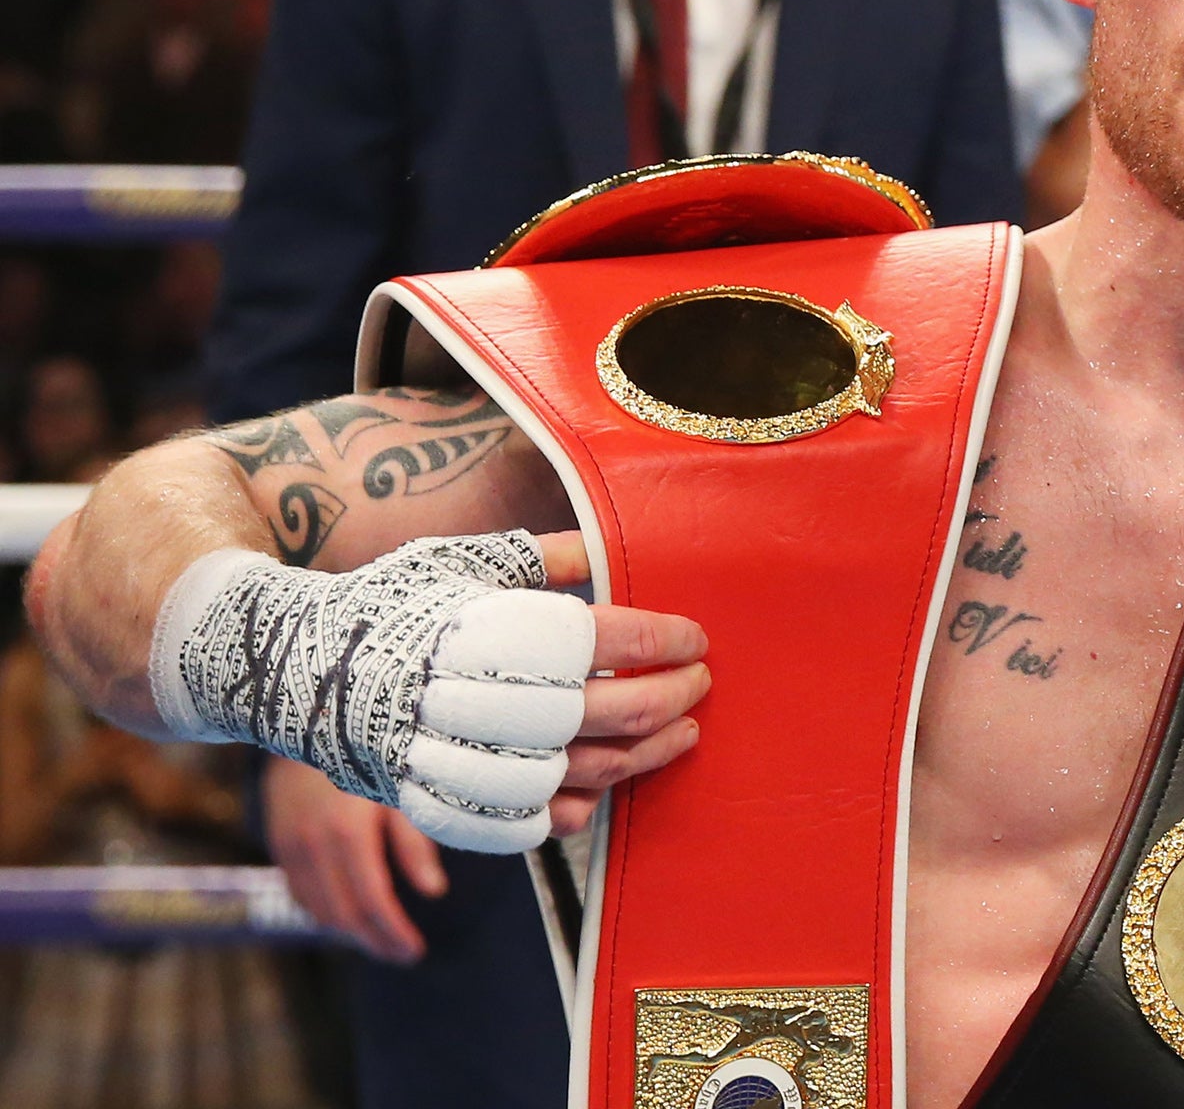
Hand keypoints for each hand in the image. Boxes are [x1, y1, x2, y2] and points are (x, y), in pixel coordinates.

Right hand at [153, 528, 708, 854]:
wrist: (289, 666)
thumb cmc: (392, 600)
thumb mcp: (463, 560)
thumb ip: (546, 559)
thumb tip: (616, 553)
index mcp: (477, 627)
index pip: (595, 638)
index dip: (657, 639)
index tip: (694, 637)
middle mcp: (465, 696)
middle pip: (598, 710)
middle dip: (667, 698)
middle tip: (701, 683)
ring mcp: (447, 758)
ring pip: (575, 774)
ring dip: (641, 759)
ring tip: (681, 734)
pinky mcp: (433, 802)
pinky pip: (524, 823)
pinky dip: (576, 808)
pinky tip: (608, 783)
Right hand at [264, 756, 446, 964]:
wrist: (309, 717)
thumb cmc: (367, 751)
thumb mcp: (399, 789)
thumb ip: (414, 841)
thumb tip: (434, 891)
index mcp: (348, 833)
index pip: (371, 901)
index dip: (392, 933)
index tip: (414, 951)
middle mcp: (313, 846)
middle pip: (343, 914)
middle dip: (374, 941)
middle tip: (403, 954)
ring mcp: (290, 847)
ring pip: (318, 909)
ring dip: (349, 932)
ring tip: (382, 940)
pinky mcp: (279, 844)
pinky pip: (300, 893)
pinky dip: (325, 912)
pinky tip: (349, 916)